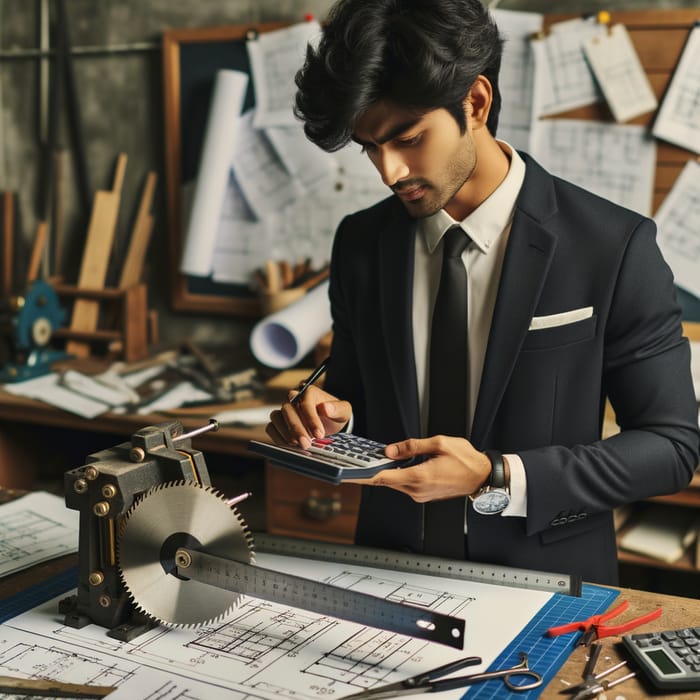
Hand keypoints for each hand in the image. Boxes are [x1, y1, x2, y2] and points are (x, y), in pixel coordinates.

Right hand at [265, 384, 352, 448]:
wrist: (329, 421)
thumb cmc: (335, 413)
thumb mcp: (343, 411)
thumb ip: (338, 408)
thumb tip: (325, 408)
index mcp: (309, 392)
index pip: (306, 403)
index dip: (311, 419)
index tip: (319, 434)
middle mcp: (293, 398)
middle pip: (288, 410)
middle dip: (297, 429)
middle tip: (307, 444)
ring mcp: (284, 410)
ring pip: (276, 418)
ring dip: (286, 433)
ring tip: (299, 446)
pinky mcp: (278, 422)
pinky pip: (271, 428)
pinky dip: (278, 437)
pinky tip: (290, 447)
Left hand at [347, 436, 490, 502]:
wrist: (483, 476)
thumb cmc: (466, 460)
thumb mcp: (438, 443)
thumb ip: (411, 446)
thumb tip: (390, 450)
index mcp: (419, 477)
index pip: (383, 478)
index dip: (363, 476)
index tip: (348, 475)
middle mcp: (417, 490)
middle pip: (385, 481)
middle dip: (370, 472)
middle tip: (355, 462)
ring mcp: (420, 494)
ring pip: (395, 483)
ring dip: (384, 473)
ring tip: (372, 461)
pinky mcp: (424, 494)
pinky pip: (404, 484)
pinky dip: (396, 476)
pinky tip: (392, 466)